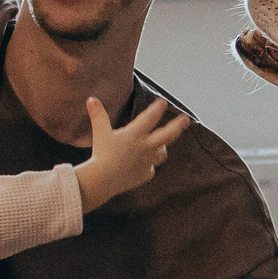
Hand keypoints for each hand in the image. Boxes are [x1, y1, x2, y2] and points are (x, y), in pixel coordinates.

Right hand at [75, 96, 191, 211]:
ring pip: (162, 154)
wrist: (103, 179)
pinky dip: (147, 167)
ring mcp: (147, 162)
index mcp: (136, 134)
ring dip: (162, 149)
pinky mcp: (144, 175)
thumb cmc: (102, 153)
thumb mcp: (100, 132)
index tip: (163, 102)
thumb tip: (91, 99)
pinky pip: (149, 170)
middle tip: (186, 119)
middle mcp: (145, 147)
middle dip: (178, 126)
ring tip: (162, 146)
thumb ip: (98, 115)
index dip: (157, 108)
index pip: (151, 117)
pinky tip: (143, 167)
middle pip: (168, 135)